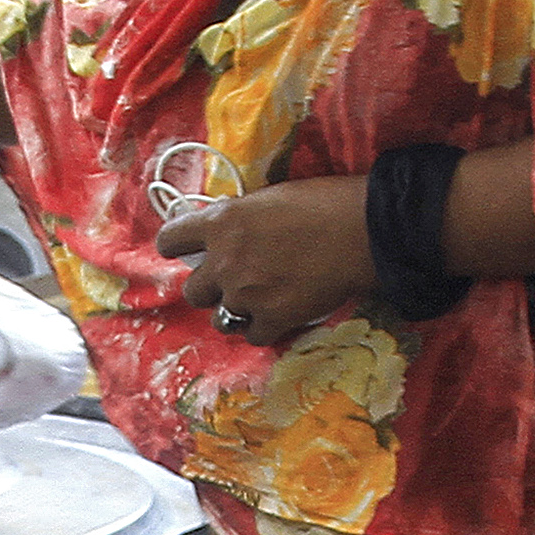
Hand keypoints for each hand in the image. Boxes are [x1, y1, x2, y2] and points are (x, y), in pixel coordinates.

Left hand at [160, 177, 376, 346]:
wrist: (363, 231)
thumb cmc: (324, 203)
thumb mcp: (269, 198)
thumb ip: (240, 219)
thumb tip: (229, 230)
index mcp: (221, 223)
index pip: (170, 240)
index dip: (175, 247)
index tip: (182, 250)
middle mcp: (225, 261)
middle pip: (193, 291)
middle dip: (210, 287)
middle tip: (234, 280)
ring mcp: (246, 294)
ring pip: (220, 318)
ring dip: (235, 311)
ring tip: (258, 302)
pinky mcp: (272, 319)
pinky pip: (253, 335)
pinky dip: (264, 328)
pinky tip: (279, 316)